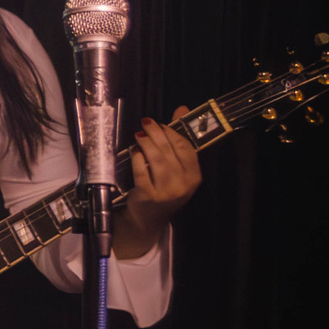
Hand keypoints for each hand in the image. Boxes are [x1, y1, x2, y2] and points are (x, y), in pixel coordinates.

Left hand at [115, 106, 201, 257]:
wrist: (148, 219)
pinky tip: (134, 150)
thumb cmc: (163, 187)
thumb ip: (178, 140)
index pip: (186, 148)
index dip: (173, 132)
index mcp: (194, 176)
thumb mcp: (176, 167)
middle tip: (146, 122)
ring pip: (157, 160)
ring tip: (139, 134)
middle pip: (170, 151)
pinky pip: (141, 171)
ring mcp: (166, 191)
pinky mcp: (148, 196)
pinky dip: (137, 158)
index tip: (162, 122)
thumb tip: (182, 109)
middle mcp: (183, 184)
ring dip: (146, 143)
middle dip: (157, 133)